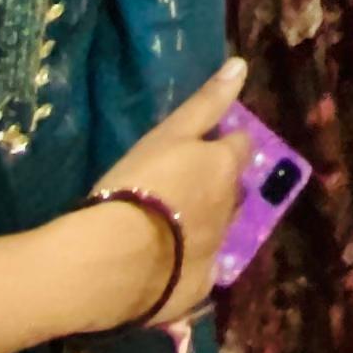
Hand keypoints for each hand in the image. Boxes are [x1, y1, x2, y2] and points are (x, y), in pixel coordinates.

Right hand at [91, 58, 254, 329]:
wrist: (111, 258)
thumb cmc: (136, 184)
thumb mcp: (168, 134)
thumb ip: (206, 103)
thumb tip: (241, 65)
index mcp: (225, 168)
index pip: (241, 146)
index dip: (225, 145)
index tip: (204, 148)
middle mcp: (231, 207)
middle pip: (233, 190)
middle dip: (218, 187)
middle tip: (182, 190)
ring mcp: (217, 249)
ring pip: (219, 230)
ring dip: (205, 225)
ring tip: (172, 227)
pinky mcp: (198, 286)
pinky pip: (200, 271)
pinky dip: (189, 265)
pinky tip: (165, 267)